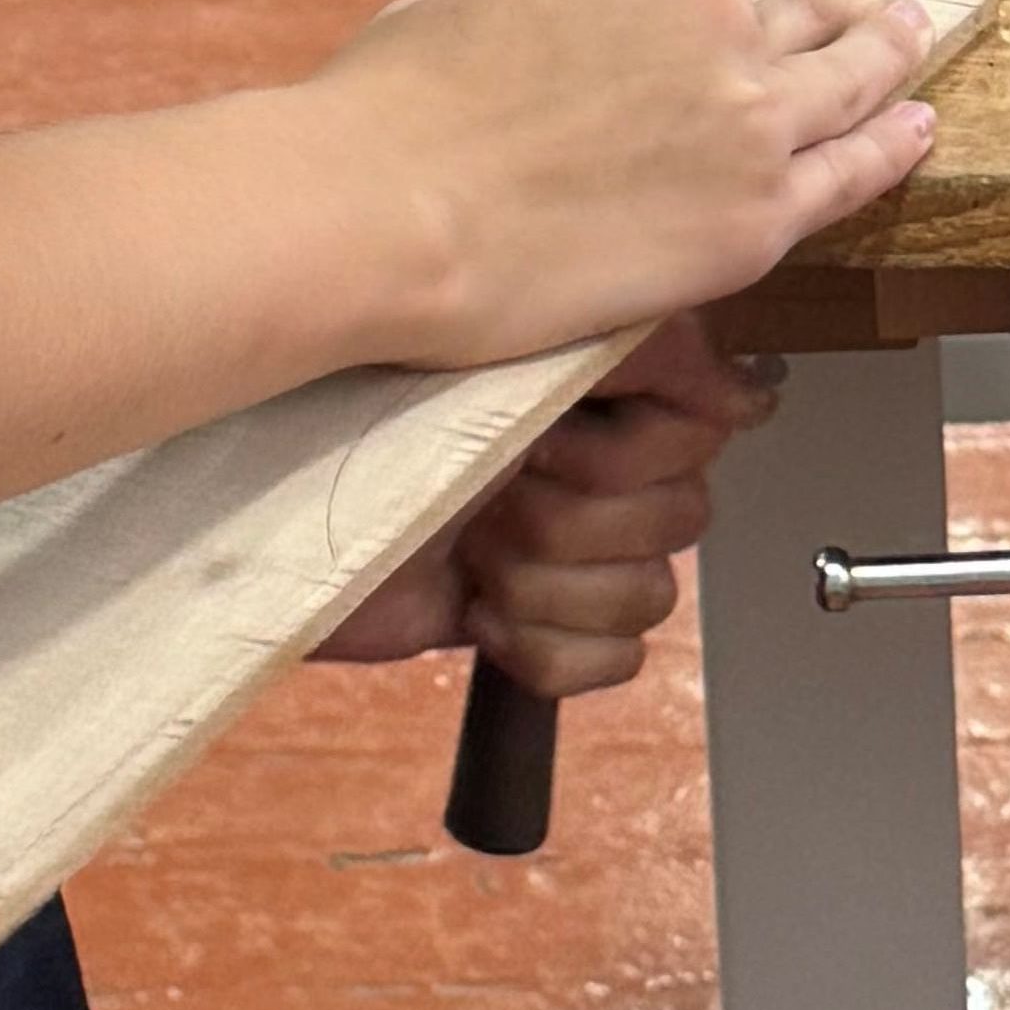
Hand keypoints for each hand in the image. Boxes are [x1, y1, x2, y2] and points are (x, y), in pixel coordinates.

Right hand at [305, 0, 940, 368]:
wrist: (397, 211)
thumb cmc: (400, 108)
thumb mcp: (467, 6)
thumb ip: (536, 10)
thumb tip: (522, 35)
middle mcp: (715, 17)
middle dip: (840, 3)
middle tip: (862, 7)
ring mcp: (750, 120)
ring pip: (858, 73)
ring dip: (889, 55)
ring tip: (912, 42)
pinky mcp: (759, 219)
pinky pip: (857, 172)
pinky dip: (894, 147)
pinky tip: (916, 131)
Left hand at [317, 316, 775, 689]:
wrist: (262, 507)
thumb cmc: (355, 404)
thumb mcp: (502, 347)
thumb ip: (637, 348)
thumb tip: (747, 388)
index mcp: (593, 373)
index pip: (706, 423)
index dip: (630, 453)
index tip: (554, 437)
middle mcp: (589, 452)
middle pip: (681, 520)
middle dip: (571, 524)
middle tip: (492, 490)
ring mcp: (563, 541)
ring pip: (648, 597)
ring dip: (544, 585)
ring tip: (471, 548)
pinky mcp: (534, 619)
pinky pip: (611, 662)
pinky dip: (541, 649)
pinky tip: (479, 609)